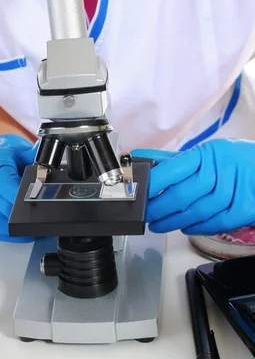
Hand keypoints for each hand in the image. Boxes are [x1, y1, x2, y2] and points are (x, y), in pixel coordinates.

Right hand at [0, 134, 36, 241]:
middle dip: (17, 217)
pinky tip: (6, 234)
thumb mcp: (25, 153)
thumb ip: (39, 158)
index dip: (18, 195)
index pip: (4, 181)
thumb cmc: (9, 159)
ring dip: (7, 230)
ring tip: (25, 232)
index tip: (33, 203)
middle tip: (34, 223)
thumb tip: (52, 160)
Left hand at [131, 140, 254, 234]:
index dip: (153, 183)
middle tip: (145, 214)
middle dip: (159, 208)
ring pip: (198, 211)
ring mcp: (236, 190)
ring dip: (174, 221)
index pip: (173, 167)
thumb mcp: (205, 154)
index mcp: (207, 153)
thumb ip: (172, 160)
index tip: (137, 192)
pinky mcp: (247, 208)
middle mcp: (222, 170)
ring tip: (158, 225)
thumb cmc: (232, 160)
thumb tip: (138, 159)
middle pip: (183, 194)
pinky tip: (184, 228)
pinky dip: (198, 228)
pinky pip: (218, 222)